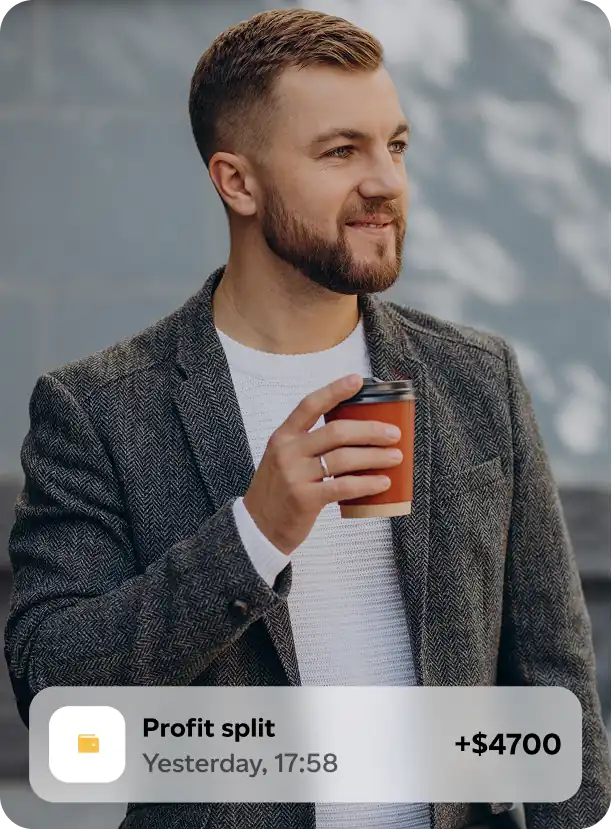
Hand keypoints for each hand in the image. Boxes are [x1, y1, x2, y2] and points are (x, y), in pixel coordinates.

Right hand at [242, 374, 401, 554]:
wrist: (258, 527)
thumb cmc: (279, 491)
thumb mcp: (284, 459)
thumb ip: (309, 444)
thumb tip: (355, 433)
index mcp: (283, 436)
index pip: (310, 405)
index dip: (334, 390)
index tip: (358, 380)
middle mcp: (287, 452)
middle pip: (336, 431)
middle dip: (370, 430)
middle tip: (393, 434)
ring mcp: (294, 475)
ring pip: (344, 458)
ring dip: (374, 456)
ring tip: (395, 457)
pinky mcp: (304, 499)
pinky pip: (343, 486)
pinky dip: (367, 483)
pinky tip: (382, 482)